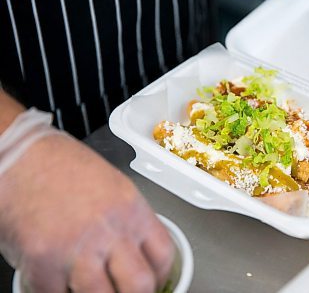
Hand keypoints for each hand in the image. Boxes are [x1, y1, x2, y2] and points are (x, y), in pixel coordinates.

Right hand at [0, 132, 173, 292]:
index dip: (161, 276)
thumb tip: (136, 253)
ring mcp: (77, 249)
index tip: (152, 281)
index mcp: (132, 210)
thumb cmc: (62, 166)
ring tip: (88, 285)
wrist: (19, 156)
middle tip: (124, 292)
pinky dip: (58, 292)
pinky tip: (59, 280)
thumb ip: (128, 222)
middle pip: (140, 286)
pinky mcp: (42, 263)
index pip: (164, 256)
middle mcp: (110, 230)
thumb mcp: (113, 187)